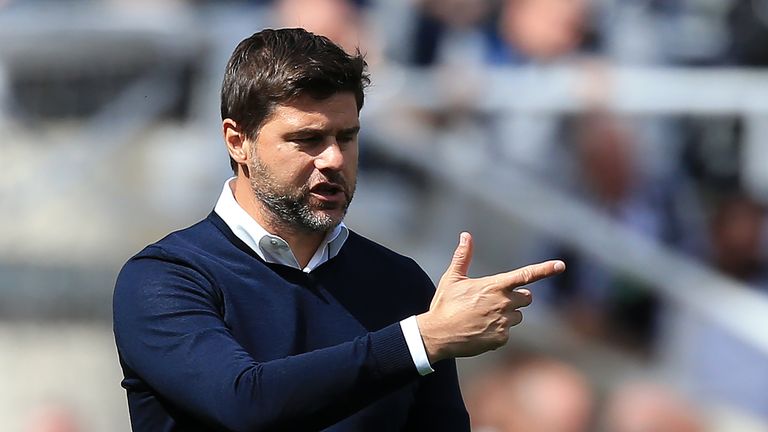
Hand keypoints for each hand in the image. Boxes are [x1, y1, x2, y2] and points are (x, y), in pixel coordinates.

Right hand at [416, 232, 564, 362]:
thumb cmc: (444, 305)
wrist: (438, 335)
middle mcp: (504, 303)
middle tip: (495, 300)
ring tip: (484, 316)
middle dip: (516, 298)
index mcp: (495, 285)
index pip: (526, 275)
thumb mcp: (452, 279)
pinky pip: (508, 332)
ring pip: (518, 316)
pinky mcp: (501, 338)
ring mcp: (504, 322)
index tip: (561, 265)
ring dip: (508, 315)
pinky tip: (480, 330)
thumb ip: (462, 257)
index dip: (545, 269)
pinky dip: (498, 331)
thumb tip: (465, 235)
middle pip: (527, 298)